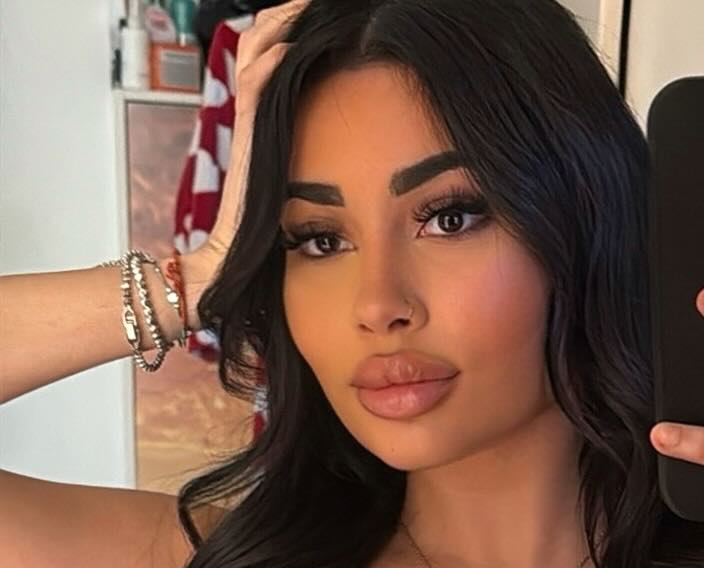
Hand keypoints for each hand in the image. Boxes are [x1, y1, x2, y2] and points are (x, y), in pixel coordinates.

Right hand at [204, 0, 312, 265]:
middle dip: (284, 17)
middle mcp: (250, 118)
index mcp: (260, 123)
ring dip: (279, 27)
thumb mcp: (288, 185)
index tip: (313, 15)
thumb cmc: (260, 237)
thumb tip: (331, 154)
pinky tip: (289, 47)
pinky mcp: (247, 144)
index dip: (284, 30)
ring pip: (253, 56)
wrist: (229, 262)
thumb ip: (302, 162)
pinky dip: (270, 64)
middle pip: (257, 43)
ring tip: (304, 6)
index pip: (265, 56)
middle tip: (310, 2)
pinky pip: (254, 93)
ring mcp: (245, 128)